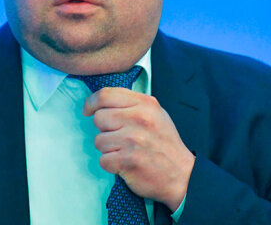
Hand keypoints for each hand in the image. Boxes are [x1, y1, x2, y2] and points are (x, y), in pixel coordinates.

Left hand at [83, 87, 195, 211]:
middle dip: (104, 130)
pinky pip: (103, 160)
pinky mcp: (127, 160)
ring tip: (125, 152)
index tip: (88, 110)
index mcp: (145, 104)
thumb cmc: (165, 144)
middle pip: (99, 118)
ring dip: (108, 149)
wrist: (182, 175)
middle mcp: (138, 119)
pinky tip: (124, 164)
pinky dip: (111, 165)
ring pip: (98, 140)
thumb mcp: (156, 114)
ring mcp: (132, 139)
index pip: (105, 95)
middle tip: (118, 138)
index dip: (91, 102)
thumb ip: (132, 104)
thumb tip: (102, 101)